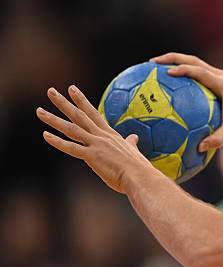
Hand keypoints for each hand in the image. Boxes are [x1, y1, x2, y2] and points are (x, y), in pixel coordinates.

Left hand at [36, 85, 152, 193]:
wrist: (140, 177)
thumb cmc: (137, 168)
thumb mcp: (133, 151)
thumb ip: (130, 143)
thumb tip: (134, 137)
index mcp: (110, 134)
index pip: (93, 113)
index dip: (81, 100)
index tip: (72, 89)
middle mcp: (101, 136)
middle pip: (79, 115)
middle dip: (63, 103)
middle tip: (50, 91)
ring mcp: (96, 145)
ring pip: (71, 129)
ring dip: (53, 119)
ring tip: (39, 111)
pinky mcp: (92, 156)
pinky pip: (71, 148)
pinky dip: (57, 142)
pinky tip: (45, 135)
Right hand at [151, 52, 222, 150]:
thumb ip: (218, 139)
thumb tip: (200, 148)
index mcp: (222, 84)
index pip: (200, 72)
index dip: (184, 70)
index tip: (167, 72)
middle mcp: (219, 75)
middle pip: (192, 60)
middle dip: (172, 58)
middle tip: (152, 64)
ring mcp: (216, 75)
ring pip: (192, 62)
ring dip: (174, 61)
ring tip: (153, 67)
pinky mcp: (214, 78)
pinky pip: (195, 71)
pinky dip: (180, 71)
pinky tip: (166, 81)